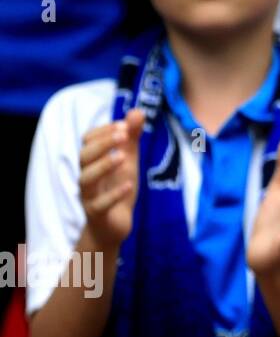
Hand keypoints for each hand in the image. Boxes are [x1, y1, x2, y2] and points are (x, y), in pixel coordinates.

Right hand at [78, 109, 144, 248]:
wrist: (113, 225)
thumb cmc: (117, 188)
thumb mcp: (128, 161)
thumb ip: (131, 138)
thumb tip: (137, 111)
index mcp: (92, 161)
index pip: (88, 141)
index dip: (104, 131)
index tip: (124, 125)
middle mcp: (87, 176)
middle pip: (84, 156)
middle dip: (103, 143)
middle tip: (124, 134)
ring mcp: (89, 196)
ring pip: (86, 179)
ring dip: (104, 166)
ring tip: (122, 157)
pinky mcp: (97, 214)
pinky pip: (99, 204)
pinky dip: (113, 194)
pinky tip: (128, 184)